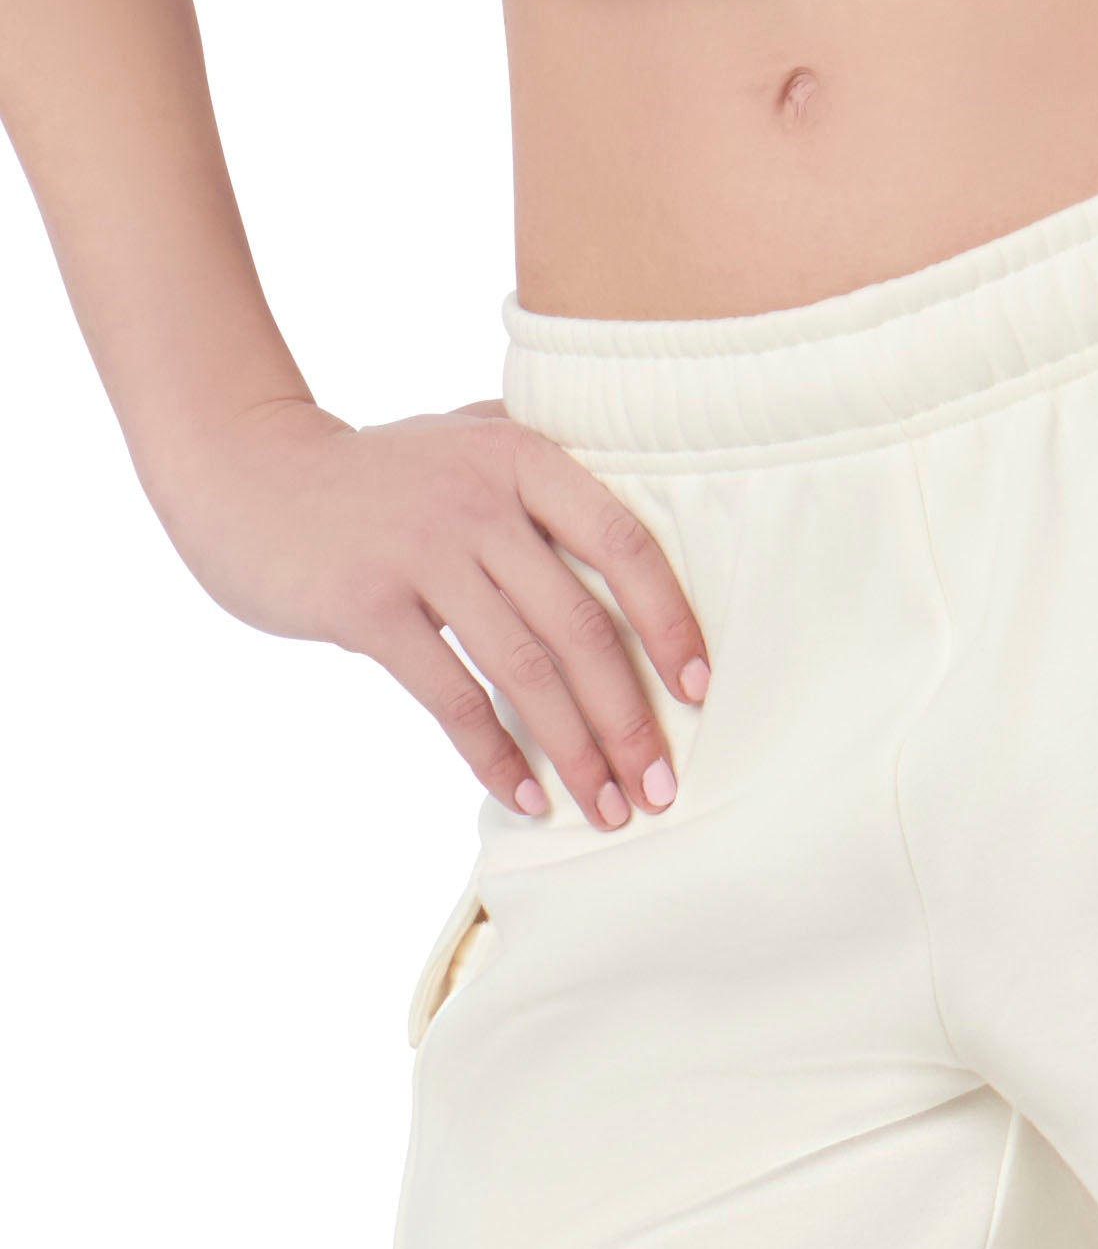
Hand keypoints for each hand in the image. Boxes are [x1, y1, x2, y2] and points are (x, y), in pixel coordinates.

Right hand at [154, 394, 708, 827]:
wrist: (245, 471)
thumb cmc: (383, 473)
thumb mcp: (469, 441)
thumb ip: (545, 466)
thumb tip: (654, 504)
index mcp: (522, 460)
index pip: (625, 544)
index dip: (671, 621)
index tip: (701, 691)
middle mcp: (480, 501)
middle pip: (583, 627)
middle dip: (630, 719)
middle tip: (661, 785)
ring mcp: (420, 552)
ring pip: (525, 670)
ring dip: (575, 751)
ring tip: (608, 808)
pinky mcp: (366, 606)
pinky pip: (451, 697)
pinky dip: (493, 755)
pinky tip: (526, 797)